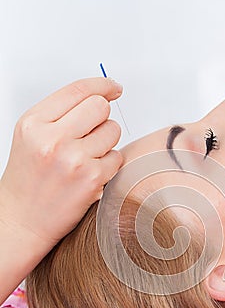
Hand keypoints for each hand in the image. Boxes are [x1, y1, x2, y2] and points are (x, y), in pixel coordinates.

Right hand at [0, 77, 122, 245]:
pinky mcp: (92, 179)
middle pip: (100, 107)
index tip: (113, 88)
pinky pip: (118, 157)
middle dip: (101, 117)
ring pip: (112, 130)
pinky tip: (92, 173)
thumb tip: (97, 97)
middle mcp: (52, 139)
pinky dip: (110, 164)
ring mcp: (74, 159)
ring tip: (87, 157)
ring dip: (106, 142)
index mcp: (34, 123)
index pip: (78, 90)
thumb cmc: (27, 181)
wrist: (23, 222)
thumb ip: (59, 116)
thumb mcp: (31, 138)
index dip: (102, 86)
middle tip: (93, 132)